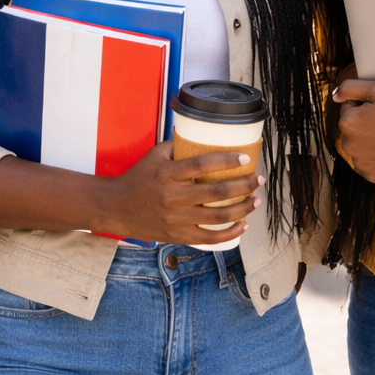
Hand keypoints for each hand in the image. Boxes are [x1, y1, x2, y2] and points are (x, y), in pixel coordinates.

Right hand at [91, 141, 261, 243]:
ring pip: (218, 216)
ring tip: (256, 200)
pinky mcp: (178, 235)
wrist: (117, 207)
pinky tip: (243, 224)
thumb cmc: (138, 179)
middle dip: (243, 186)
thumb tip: (201, 135)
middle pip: (216, 192)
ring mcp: (176, 218)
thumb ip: (176, 146)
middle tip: (257, 179)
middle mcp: (173, 197)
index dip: (226, 161)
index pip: (202, 164)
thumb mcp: (153, 156)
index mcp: (168, 174)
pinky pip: (209, 238)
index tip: (245, 158)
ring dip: (242, 208)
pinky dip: (230, 233)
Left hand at [333, 78, 374, 182]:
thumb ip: (350, 88)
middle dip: (365, 123)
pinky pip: (369, 163)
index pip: (349, 107)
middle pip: (352, 128)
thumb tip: (335, 95)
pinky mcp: (373, 176)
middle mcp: (348, 146)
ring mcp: (360, 164)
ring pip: (360, 146)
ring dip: (370, 141)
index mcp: (347, 123)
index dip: (366, 104)